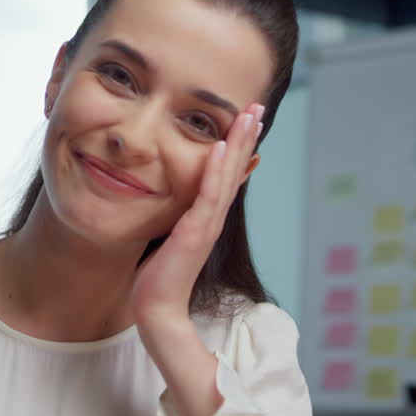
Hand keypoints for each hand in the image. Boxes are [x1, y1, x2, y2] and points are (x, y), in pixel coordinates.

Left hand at [130, 103, 264, 322]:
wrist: (157, 310)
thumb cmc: (158, 278)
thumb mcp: (170, 236)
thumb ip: (178, 217)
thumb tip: (176, 202)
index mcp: (207, 216)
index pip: (228, 173)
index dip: (240, 146)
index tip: (248, 119)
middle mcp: (213, 217)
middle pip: (236, 168)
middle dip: (247, 136)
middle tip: (259, 106)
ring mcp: (207, 224)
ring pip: (228, 175)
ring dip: (239, 144)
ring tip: (249, 115)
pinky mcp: (195, 232)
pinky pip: (207, 195)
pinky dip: (216, 169)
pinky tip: (220, 146)